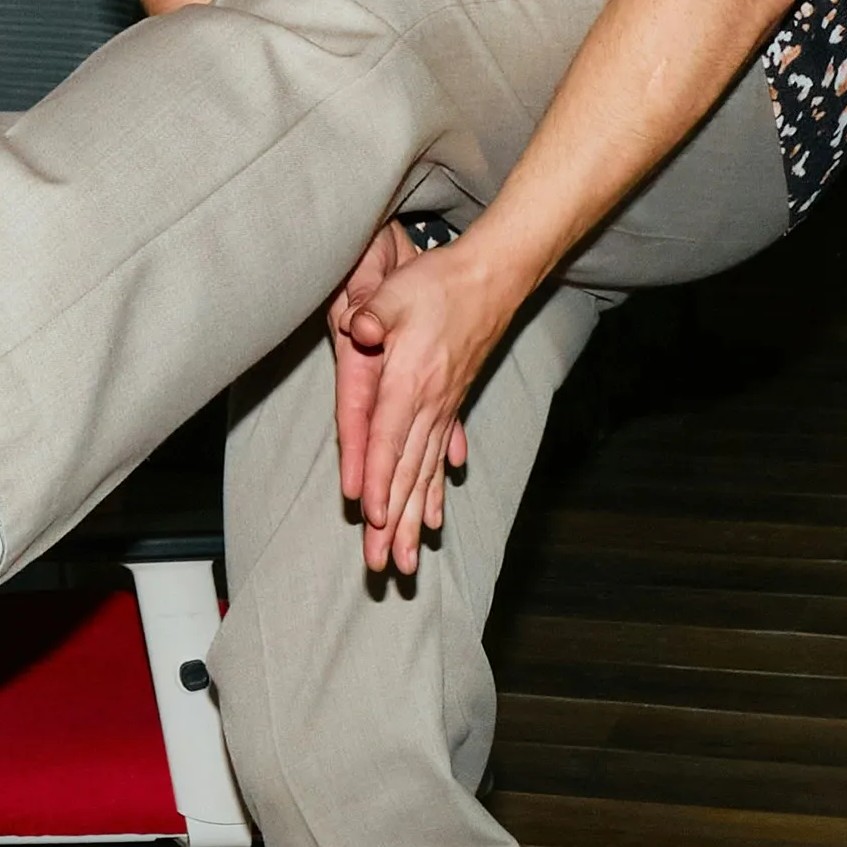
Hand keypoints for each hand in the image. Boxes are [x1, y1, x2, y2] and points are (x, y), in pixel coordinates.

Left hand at [327, 224, 527, 583]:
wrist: (492, 278)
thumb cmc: (438, 284)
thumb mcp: (396, 291)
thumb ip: (372, 314)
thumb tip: (354, 328)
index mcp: (410, 382)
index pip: (389, 439)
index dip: (380, 478)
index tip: (372, 518)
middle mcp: (429, 405)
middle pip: (407, 474)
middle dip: (394, 523)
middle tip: (384, 568)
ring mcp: (443, 410)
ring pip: (425, 476)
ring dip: (413, 521)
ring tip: (405, 563)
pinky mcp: (451, 407)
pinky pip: (440, 460)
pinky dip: (435, 493)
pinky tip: (434, 522)